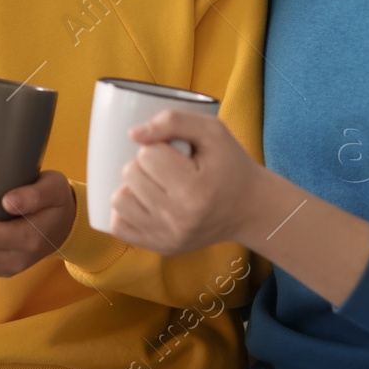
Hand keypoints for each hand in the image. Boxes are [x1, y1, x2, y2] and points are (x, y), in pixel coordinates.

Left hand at [108, 110, 262, 254]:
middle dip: (145, 164)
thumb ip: (174, 120)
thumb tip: (133, 133)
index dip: (159, 146)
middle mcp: (179, 219)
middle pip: (131, 174)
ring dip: (133, 186)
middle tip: (168, 167)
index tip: (177, 153)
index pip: (147, 154)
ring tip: (156, 184)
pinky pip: (119, 226)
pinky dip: (128, 211)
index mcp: (195, 190)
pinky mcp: (160, 248)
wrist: (248, 209)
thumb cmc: (230, 165)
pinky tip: (147, 202)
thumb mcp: (213, 131)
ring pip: (119, 200)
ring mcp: (168, 237)